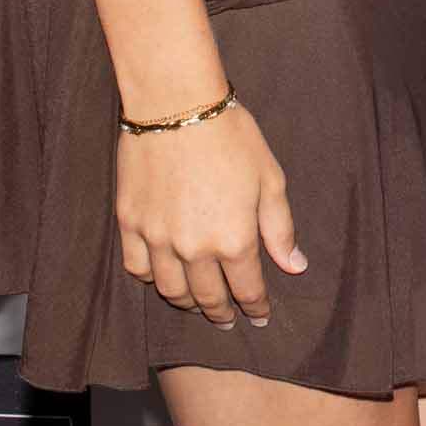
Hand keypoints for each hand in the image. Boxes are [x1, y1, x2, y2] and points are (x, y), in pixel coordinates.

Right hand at [115, 105, 304, 328]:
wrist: (177, 105)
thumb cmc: (232, 136)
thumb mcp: (269, 179)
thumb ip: (280, 228)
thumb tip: (295, 266)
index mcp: (234, 239)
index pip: (247, 290)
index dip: (256, 307)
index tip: (261, 317)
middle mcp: (193, 249)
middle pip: (208, 297)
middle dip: (221, 312)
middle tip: (228, 320)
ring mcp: (157, 239)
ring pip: (170, 290)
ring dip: (187, 302)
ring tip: (198, 304)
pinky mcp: (130, 224)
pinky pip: (137, 268)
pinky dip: (151, 279)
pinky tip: (162, 278)